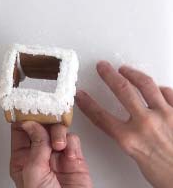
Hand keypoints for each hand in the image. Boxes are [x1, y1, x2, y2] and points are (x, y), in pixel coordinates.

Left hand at [11, 122, 92, 187]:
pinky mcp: (75, 160)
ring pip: (56, 130)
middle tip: (46, 116)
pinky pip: (73, 140)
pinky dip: (71, 142)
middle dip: (43, 120)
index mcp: (22, 158)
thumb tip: (32, 123)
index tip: (24, 104)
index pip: (20, 131)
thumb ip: (35, 146)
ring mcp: (57, 157)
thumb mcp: (33, 173)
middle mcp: (39, 155)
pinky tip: (69, 152)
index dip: (22, 116)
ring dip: (58, 132)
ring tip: (59, 145)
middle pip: (39, 126)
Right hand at [76, 62, 172, 187]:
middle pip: (122, 89)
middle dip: (109, 75)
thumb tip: (127, 127)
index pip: (100, 116)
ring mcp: (165, 115)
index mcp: (129, 139)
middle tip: (103, 67)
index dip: (87, 103)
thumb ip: (130, 139)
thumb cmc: (168, 177)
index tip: (81, 94)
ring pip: (146, 84)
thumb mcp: (137, 159)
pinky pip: (169, 93)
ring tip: (126, 70)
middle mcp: (145, 123)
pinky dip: (161, 89)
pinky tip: (156, 88)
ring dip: (133, 74)